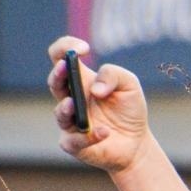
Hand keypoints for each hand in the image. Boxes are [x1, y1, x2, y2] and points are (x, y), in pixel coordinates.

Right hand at [46, 36, 150, 173]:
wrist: (136, 142)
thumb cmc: (129, 109)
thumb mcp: (129, 85)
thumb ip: (114, 75)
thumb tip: (95, 89)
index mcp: (80, 79)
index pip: (60, 56)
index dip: (66, 47)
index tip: (84, 48)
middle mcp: (70, 98)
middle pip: (54, 82)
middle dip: (58, 73)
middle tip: (65, 66)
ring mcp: (70, 122)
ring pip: (60, 113)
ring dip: (65, 107)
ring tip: (73, 103)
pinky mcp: (74, 144)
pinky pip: (74, 141)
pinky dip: (89, 136)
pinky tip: (104, 132)